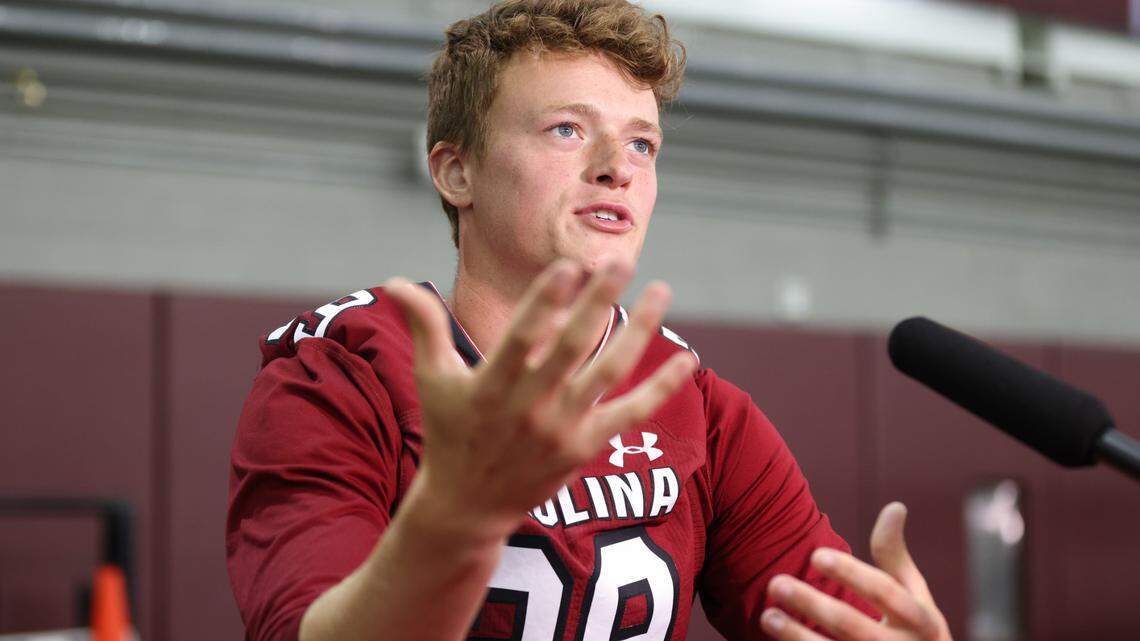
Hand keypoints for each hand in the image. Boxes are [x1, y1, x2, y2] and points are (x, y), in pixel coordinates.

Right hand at [384, 259, 697, 541]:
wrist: (467, 508)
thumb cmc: (449, 434)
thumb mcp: (432, 379)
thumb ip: (424, 327)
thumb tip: (393, 282)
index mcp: (491, 386)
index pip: (523, 338)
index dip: (546, 302)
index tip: (568, 266)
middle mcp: (530, 407)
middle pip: (573, 347)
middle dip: (599, 301)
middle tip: (621, 260)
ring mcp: (561, 429)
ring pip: (608, 373)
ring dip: (640, 331)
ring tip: (661, 290)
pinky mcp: (584, 448)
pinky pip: (630, 414)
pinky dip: (661, 389)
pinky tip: (688, 360)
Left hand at [761, 503, 952, 640]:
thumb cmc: (916, 634)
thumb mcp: (917, 598)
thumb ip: (896, 557)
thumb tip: (895, 505)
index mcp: (922, 621)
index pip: (886, 593)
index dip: (852, 573)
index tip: (816, 554)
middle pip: (854, 627)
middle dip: (814, 605)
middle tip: (776, 582)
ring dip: (798, 637)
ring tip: (767, 615)